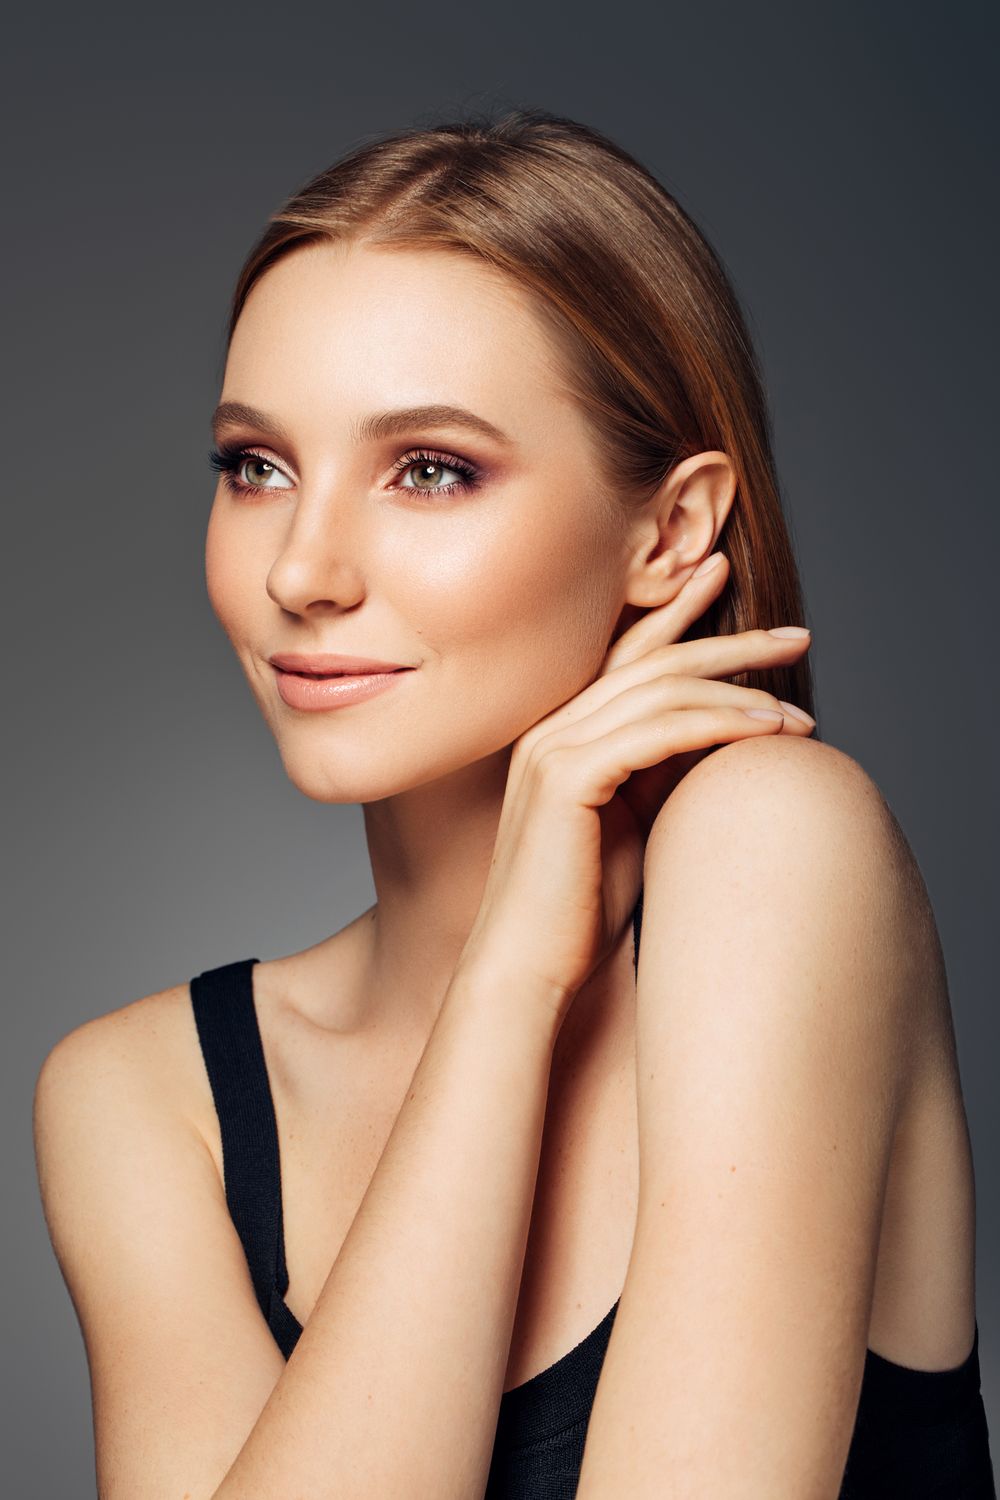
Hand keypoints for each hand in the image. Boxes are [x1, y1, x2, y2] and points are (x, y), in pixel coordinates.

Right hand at [461, 553, 813, 1021]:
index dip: (679, 615)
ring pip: (662, 690)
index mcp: (560, 732)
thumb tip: (716, 740)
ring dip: (742, 692)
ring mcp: (553, 746)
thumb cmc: (580, 909)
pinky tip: (770, 729)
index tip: (726, 583)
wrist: (529, 967)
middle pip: (653, 659)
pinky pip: (660, 730)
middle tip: (797, 637)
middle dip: (730, 642)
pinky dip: (721, 723)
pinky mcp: (568, 776)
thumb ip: (658, 773)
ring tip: (799, 714)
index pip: (628, 656)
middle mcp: (550, 726)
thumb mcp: (633, 824)